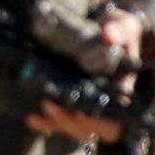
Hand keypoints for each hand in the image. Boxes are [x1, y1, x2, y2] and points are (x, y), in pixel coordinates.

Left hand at [24, 5, 151, 144]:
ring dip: (54, 122)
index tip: (80, 112)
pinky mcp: (69, 101)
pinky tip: (30, 118)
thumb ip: (120, 29)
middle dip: (69, 122)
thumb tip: (109, 36)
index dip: (98, 122)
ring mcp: (85, 104)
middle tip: (49, 105)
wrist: (106, 28)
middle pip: (89, 128)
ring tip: (37, 111)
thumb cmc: (119, 29)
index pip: (114, 120)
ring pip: (72, 126)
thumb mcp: (123, 25)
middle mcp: (104, 102)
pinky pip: (57, 119)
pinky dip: (44, 121)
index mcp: (121, 90)